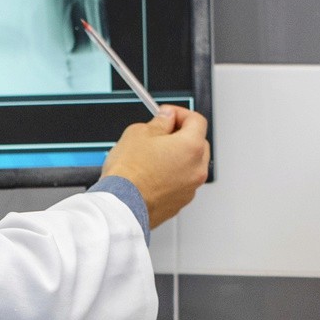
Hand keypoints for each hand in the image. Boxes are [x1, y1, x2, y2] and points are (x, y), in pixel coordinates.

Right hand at [100, 105, 210, 227]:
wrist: (120, 206)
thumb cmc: (128, 174)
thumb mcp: (139, 133)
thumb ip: (159, 122)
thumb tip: (166, 118)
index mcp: (191, 147)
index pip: (197, 120)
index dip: (180, 113)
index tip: (167, 115)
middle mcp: (196, 169)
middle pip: (198, 143)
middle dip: (181, 135)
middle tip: (160, 134)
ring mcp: (190, 189)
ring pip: (190, 166)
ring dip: (177, 158)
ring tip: (152, 157)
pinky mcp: (179, 203)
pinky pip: (180, 183)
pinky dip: (171, 177)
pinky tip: (151, 175)